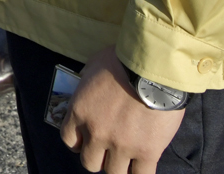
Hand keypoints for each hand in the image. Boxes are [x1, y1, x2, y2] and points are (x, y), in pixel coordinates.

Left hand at [61, 46, 183, 173]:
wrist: (154, 68)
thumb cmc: (123, 61)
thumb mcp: (93, 65)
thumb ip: (87, 81)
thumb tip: (86, 83)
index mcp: (80, 112)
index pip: (69, 140)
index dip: (79, 143)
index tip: (87, 141)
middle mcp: (96, 133)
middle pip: (90, 163)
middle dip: (99, 158)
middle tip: (109, 150)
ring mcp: (121, 145)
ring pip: (114, 173)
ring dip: (119, 166)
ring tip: (128, 158)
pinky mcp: (147, 152)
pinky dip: (140, 173)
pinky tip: (144, 165)